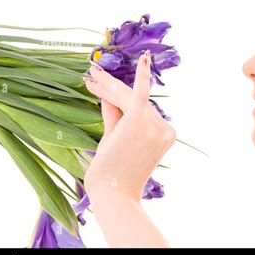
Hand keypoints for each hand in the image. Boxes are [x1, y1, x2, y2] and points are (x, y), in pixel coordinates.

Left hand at [83, 51, 175, 200]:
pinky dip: (141, 77)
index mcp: (164, 135)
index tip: (104, 83)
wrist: (113, 194)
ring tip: (90, 74)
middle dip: (112, 86)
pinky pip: (138, 94)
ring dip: (109, 85)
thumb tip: (108, 94)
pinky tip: (144, 60)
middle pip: (136, 100)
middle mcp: (163, 129)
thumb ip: (115, 115)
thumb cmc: (113, 172)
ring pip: (129, 97)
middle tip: (92, 72)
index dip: (122, 94)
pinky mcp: (139, 122)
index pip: (141, 108)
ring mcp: (153, 126)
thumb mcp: (116, 139)